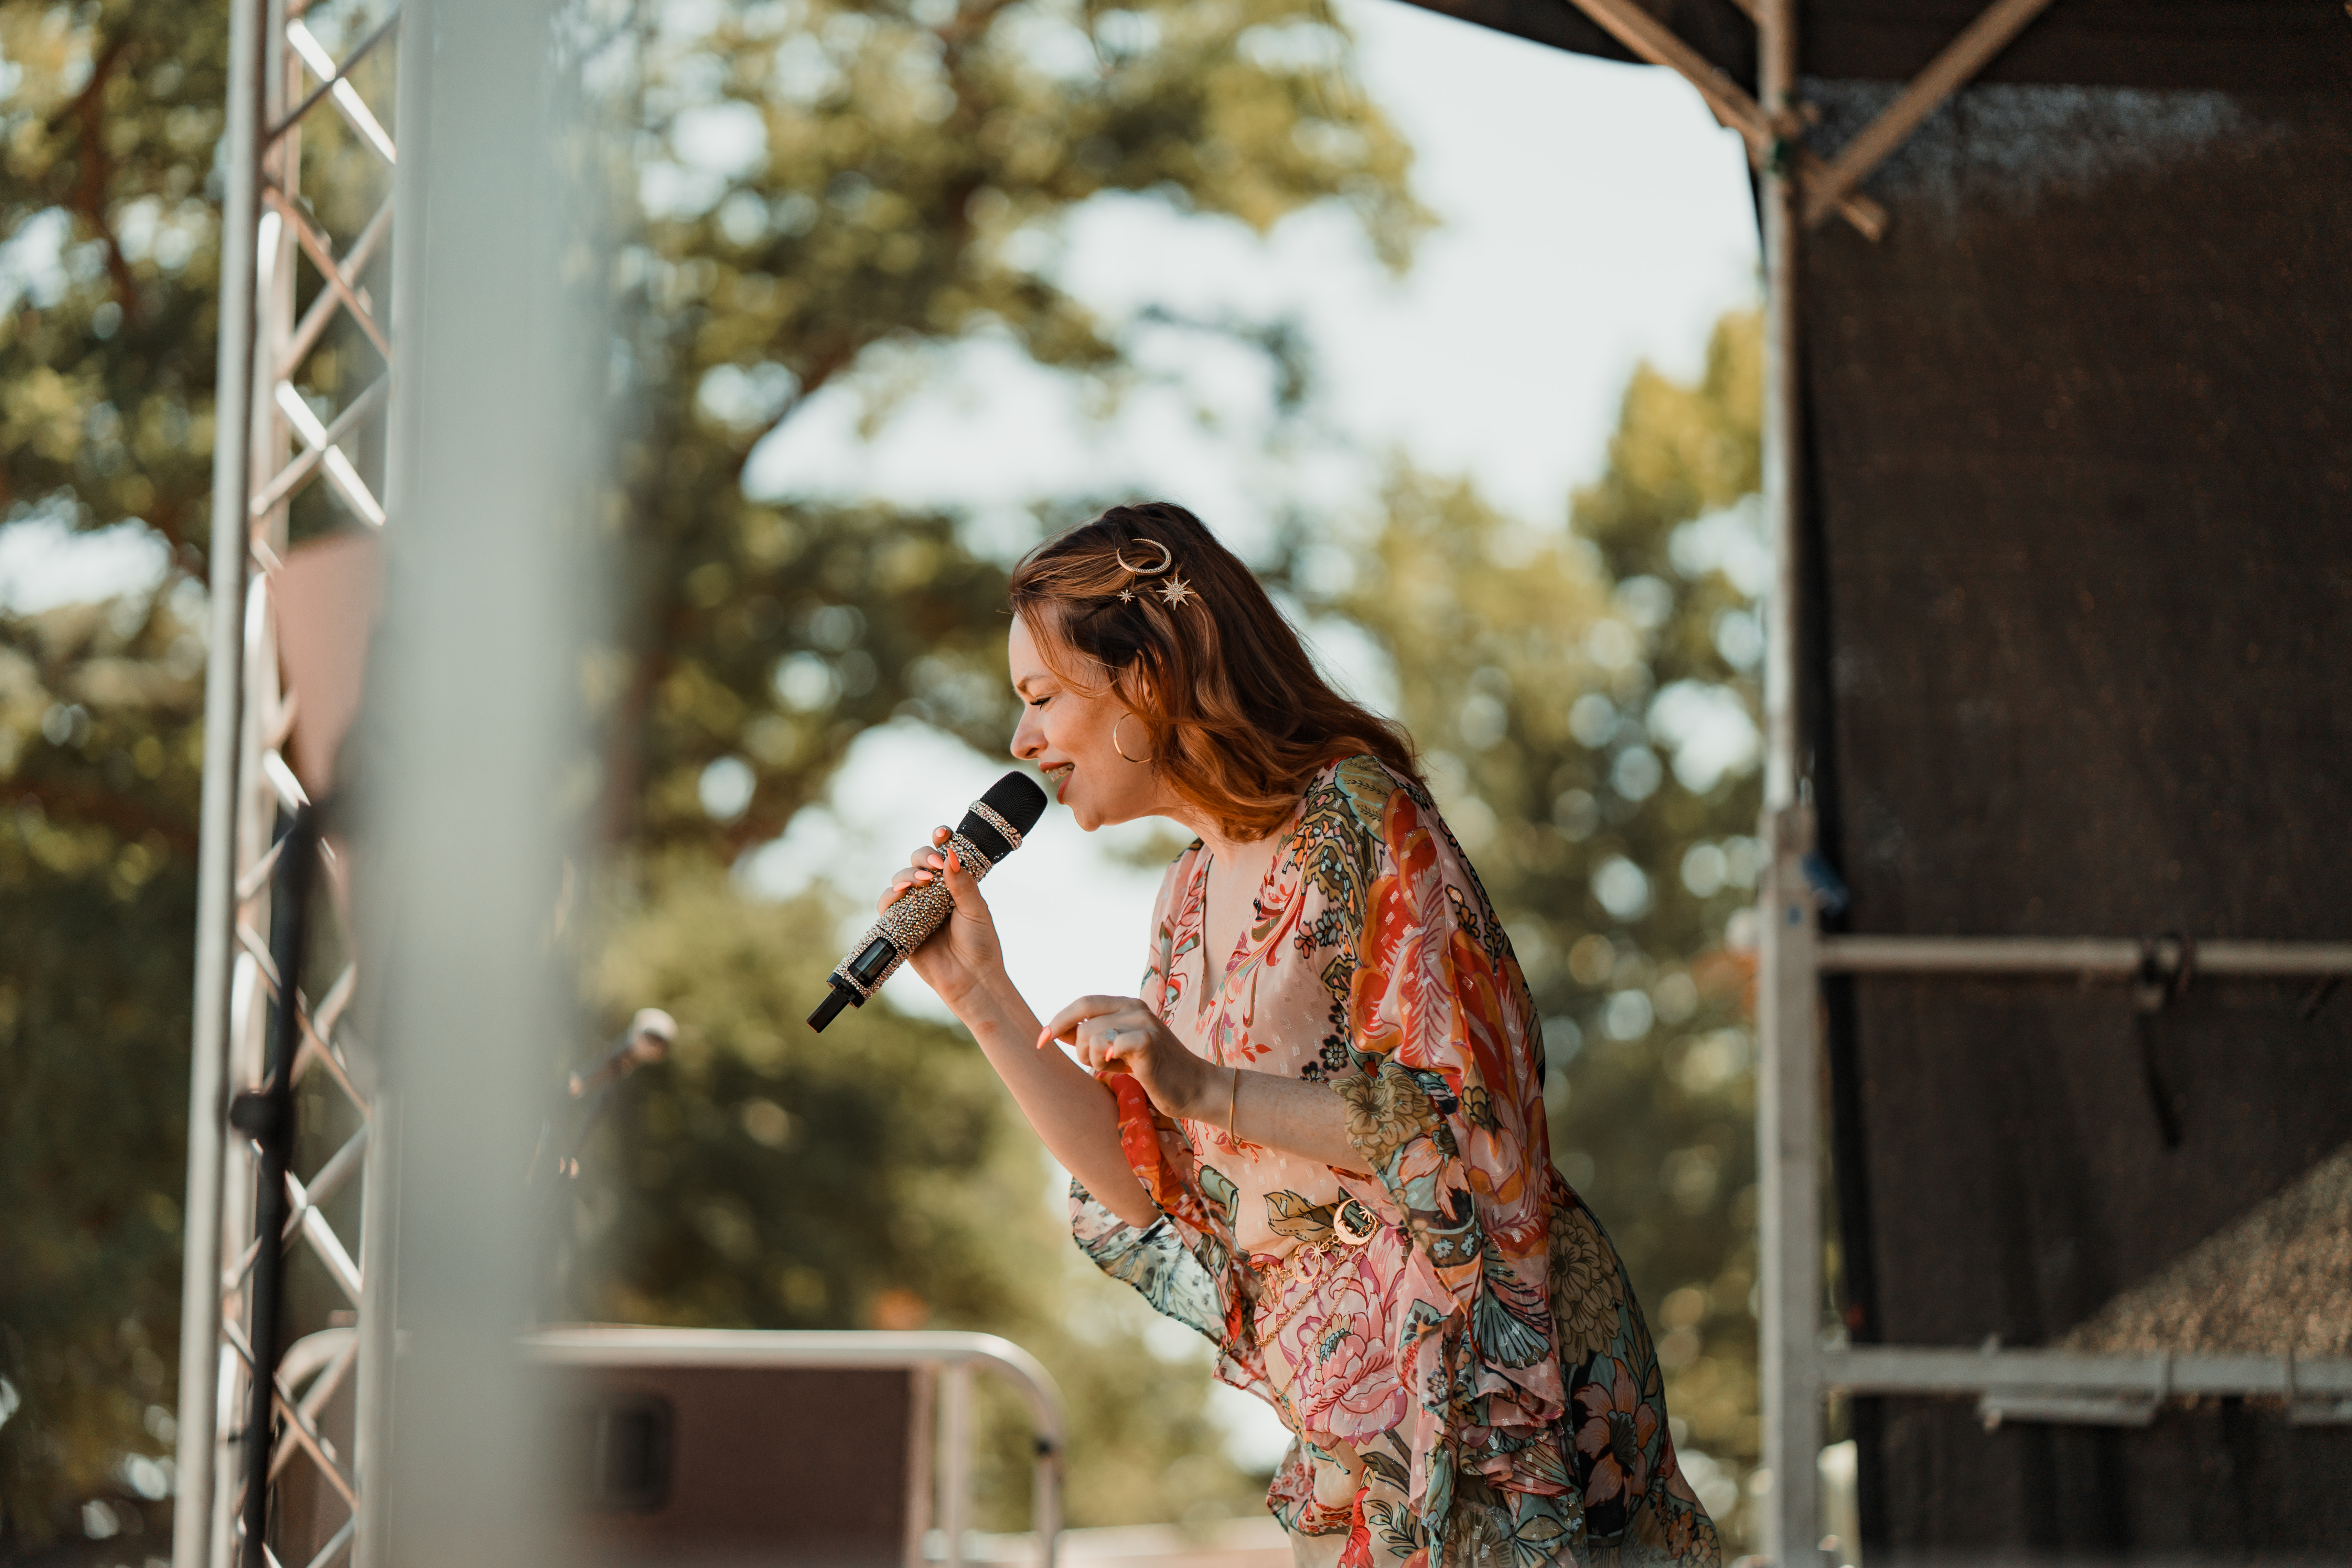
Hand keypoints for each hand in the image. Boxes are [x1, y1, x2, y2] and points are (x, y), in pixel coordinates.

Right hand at [880, 827, 1006, 1010]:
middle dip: (922, 857)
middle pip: (917, 862)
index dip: (940, 840)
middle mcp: (933, 893)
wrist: (971, 980)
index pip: (943, 854)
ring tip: (920, 882)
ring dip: (907, 875)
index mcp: (955, 884)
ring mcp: (915, 908)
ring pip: (900, 880)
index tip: (942, 833)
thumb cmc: (980, 944)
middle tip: (934, 866)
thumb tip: (950, 854)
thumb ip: (963, 883)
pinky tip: (900, 893)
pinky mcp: (900, 926)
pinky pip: (887, 905)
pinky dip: (890, 896)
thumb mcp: (976, 910)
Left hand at [1039, 995, 1218, 1123]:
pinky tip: (1122, 1067)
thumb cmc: (1152, 1071)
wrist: (1193, 1088)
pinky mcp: (1149, 1042)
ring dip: (1096, 1061)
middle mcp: (1135, 1008)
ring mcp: (1144, 1023)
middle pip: (1083, 1025)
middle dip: (1082, 1052)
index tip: (1040, 1042)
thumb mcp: (1117, 1050)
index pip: (1082, 1004)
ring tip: (1118, 1068)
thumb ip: (1091, 1037)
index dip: (1058, 1021)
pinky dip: (1108, 1059)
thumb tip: (1056, 1030)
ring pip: (1093, 1037)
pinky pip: (1112, 1045)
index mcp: (1126, 1005)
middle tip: (1101, 1066)